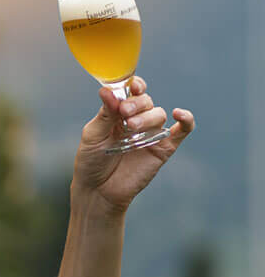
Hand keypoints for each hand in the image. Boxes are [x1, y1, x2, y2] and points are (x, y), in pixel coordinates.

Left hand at [71, 75, 194, 214]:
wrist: (97, 191)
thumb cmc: (91, 162)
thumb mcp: (93, 135)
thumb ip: (104, 113)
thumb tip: (107, 90)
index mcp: (119, 113)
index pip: (133, 91)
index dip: (135, 85)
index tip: (131, 87)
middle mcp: (137, 120)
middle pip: (146, 101)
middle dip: (137, 103)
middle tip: (125, 113)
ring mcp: (151, 134)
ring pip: (159, 114)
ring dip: (147, 116)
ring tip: (130, 127)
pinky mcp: (163, 148)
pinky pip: (182, 130)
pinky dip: (186, 120)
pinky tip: (179, 113)